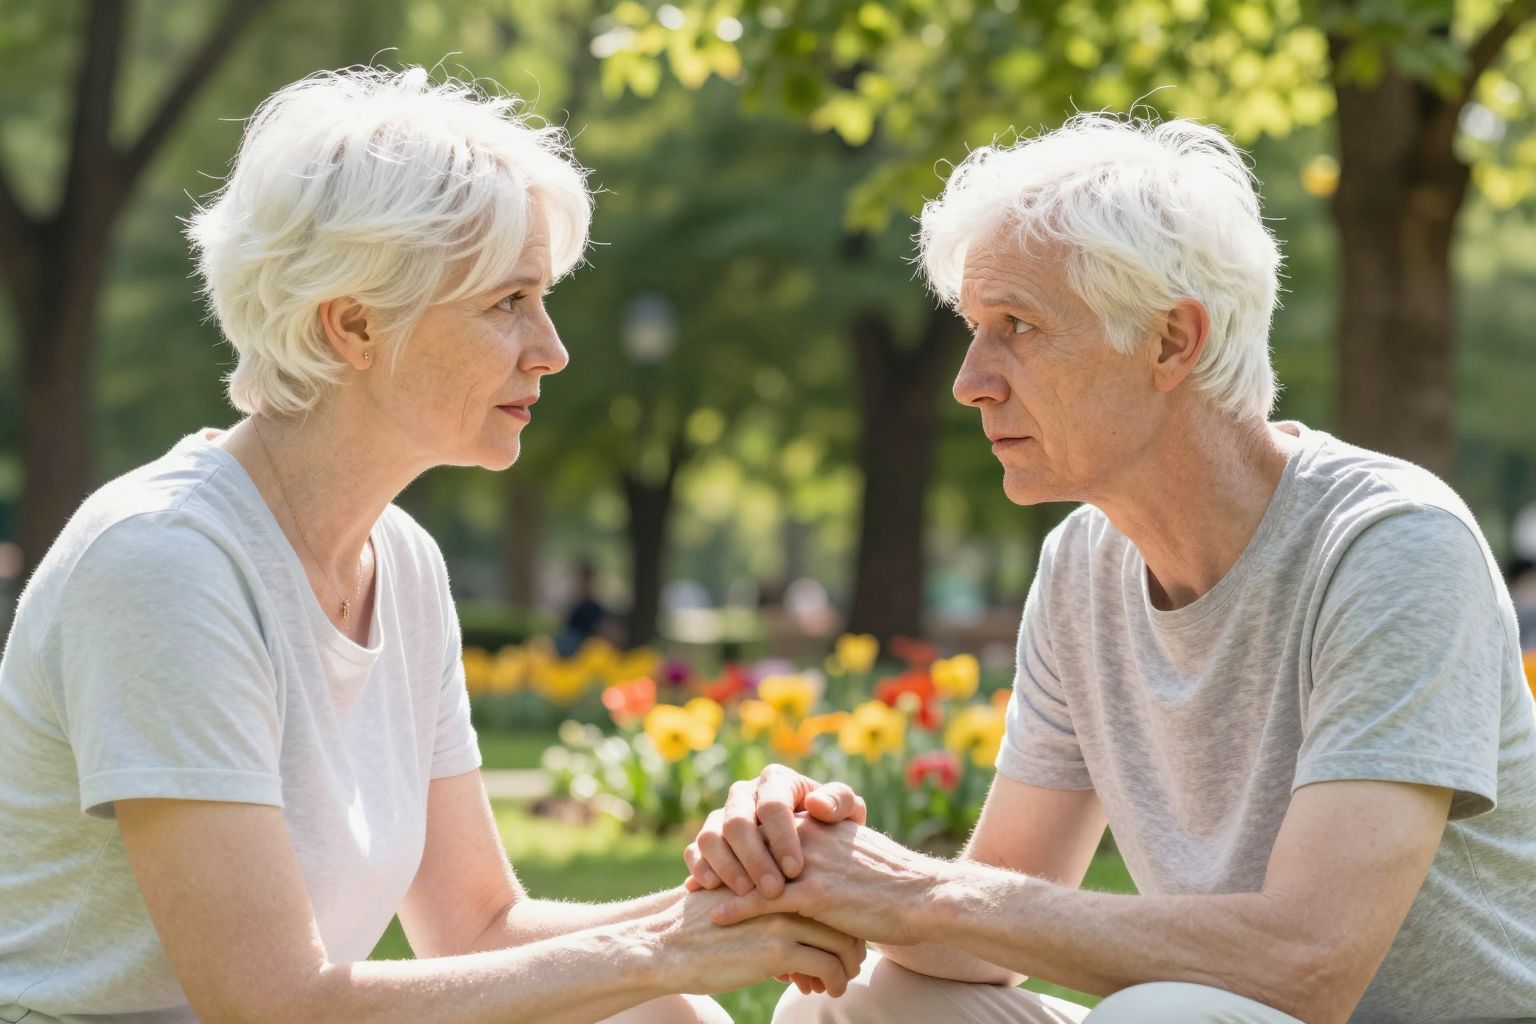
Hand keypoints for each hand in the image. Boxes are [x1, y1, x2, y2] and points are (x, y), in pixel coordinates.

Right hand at [646, 886, 866, 997]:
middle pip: (844, 914)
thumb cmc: (701, 927)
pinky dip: (836, 982)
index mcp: (780, 871)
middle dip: (855, 942)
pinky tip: (829, 990)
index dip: (844, 915)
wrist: (667, 944)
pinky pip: (829, 968)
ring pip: (844, 942)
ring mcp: (785, 917)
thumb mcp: (742, 906)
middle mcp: (787, 888)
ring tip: (844, 979)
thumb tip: (800, 947)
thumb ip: (773, 911)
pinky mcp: (779, 950)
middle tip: (854, 961)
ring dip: (850, 965)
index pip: (831, 888)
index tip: (847, 935)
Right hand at [685, 764, 866, 897]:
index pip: (772, 804)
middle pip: (737, 820)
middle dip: (754, 857)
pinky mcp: (706, 841)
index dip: (781, 837)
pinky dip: (700, 869)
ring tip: (747, 894)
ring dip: (726, 866)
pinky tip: (714, 890)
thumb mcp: (847, 815)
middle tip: (773, 890)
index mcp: (777, 781)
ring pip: (710, 835)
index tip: (797, 870)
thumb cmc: (833, 830)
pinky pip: (695, 851)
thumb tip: (816, 804)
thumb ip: (841, 803)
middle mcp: (744, 793)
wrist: (814, 850)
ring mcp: (721, 816)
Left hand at [707, 817, 939, 947]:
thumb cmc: (891, 880)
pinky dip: (737, 908)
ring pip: (749, 866)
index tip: (713, 851)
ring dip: (721, 881)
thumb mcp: (852, 848)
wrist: (923, 897)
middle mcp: (809, 832)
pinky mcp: (814, 892)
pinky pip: (763, 899)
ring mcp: (809, 861)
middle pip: (748, 837)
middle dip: (720, 856)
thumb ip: (824, 843)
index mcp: (817, 819)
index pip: (763, 819)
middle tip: (698, 875)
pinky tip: (718, 917)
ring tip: (700, 894)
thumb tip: (807, 851)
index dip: (735, 836)